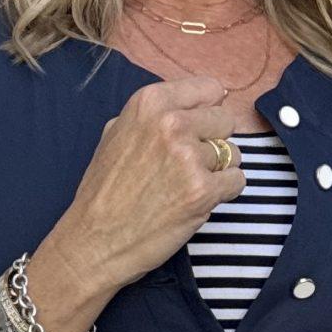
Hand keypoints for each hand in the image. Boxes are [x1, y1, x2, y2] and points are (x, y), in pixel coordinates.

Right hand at [27, 78, 245, 329]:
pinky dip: (226, 192)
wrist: (94, 242)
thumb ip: (153, 115)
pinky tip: (200, 200)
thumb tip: (190, 104)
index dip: (209, 111)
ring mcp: (188, 158)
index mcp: (151, 103)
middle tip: (193, 164)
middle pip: (225, 120)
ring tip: (192, 185)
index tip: (201, 129)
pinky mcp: (202, 192)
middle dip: (215, 142)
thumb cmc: (103, 192)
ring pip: (233, 152)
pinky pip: (237, 181)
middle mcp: (172, 123)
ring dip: (220, 170)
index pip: (208, 89)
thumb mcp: (115, 133)